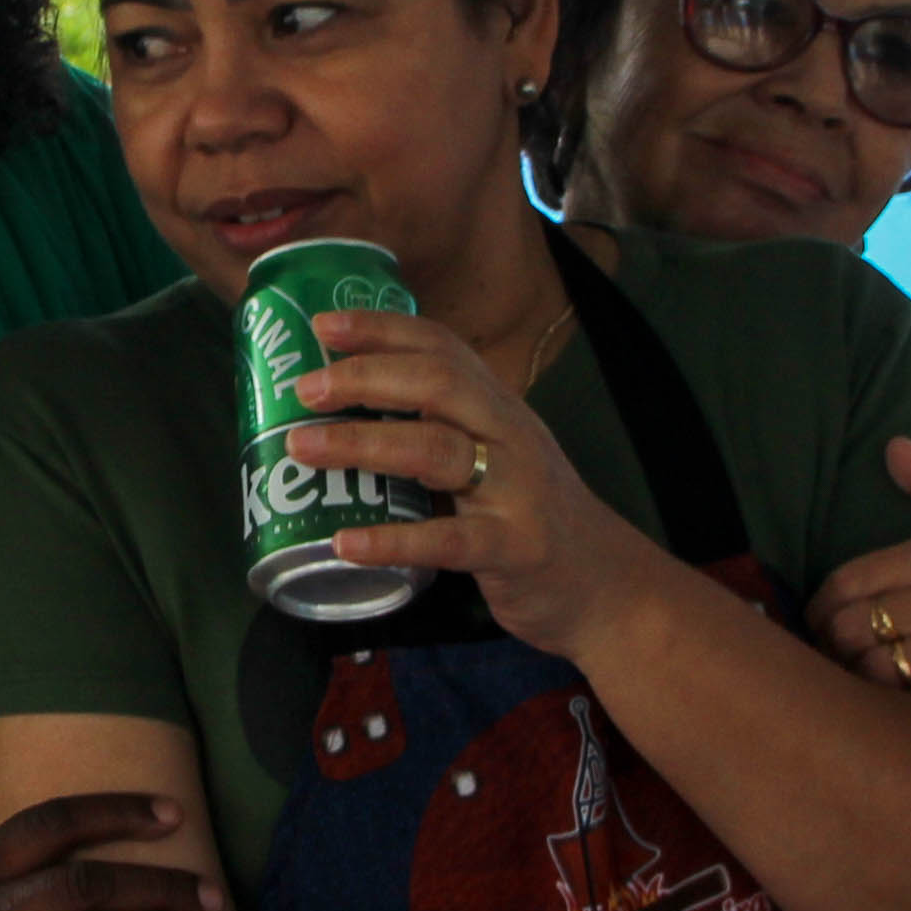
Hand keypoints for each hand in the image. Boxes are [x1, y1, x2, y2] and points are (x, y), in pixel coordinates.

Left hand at [292, 309, 678, 660]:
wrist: (607, 586)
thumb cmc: (532, 517)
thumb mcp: (497, 458)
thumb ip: (442, 433)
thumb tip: (349, 415)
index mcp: (499, 409)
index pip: (442, 348)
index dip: (382, 329)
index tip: (322, 324)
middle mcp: (510, 436)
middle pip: (438, 384)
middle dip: (364, 377)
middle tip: (303, 390)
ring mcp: (516, 492)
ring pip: (436, 451)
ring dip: (362, 443)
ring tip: (302, 448)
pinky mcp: (516, 549)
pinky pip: (448, 540)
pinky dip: (393, 540)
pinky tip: (346, 542)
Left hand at [809, 439, 910, 757]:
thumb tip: (892, 448)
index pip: (850, 583)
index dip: (820, 608)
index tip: (820, 621)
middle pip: (855, 629)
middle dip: (835, 646)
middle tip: (835, 653)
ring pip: (878, 671)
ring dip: (863, 679)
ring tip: (863, 675)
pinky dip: (901, 709)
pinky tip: (905, 701)